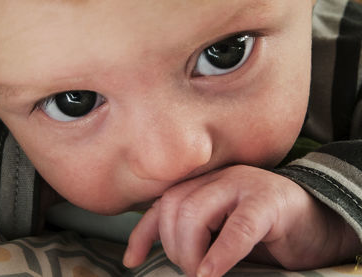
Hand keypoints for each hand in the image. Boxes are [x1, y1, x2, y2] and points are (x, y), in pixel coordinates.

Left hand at [123, 165, 359, 276]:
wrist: (315, 220)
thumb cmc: (265, 229)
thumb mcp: (221, 230)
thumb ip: (196, 233)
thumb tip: (163, 258)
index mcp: (205, 183)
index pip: (163, 202)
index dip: (143, 232)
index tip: (132, 260)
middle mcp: (220, 178)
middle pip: (175, 206)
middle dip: (173, 246)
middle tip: (190, 269)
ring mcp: (244, 185)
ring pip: (197, 213)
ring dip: (192, 252)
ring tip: (203, 272)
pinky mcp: (269, 202)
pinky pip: (238, 227)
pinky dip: (221, 253)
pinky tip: (212, 272)